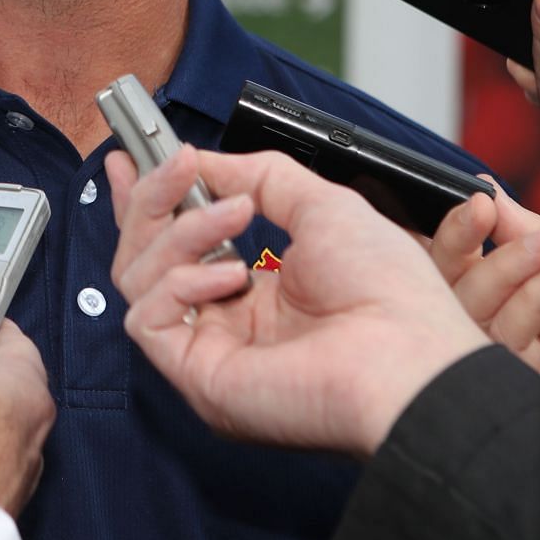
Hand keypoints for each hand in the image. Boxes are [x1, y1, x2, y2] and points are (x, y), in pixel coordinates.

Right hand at [105, 145, 487, 457]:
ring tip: (236, 213)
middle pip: (145, 257)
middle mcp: (227, 327)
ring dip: (180, 231)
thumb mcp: (322, 205)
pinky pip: (147, 319)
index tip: (129, 161)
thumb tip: (201, 161)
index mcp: (258, 297)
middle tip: (176, 164)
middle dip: (151, 201)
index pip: (177, 247)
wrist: (410, 356)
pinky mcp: (198, 378)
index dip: (148, 202)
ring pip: (140, 278)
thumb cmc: (388, 293)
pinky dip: (181, 282)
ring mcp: (210, 353)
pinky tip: (231, 274)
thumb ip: (258, 176)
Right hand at [429, 178, 539, 382]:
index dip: (450, 231)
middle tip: (485, 208)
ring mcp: (501, 349)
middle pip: (444, 282)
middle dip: (460, 240)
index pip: (448, 258)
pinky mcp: (519, 375)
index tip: (475, 202)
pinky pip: (505, 333)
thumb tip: (482, 186)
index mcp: (493, 284)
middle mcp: (489, 316)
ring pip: (471, 306)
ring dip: (510, 266)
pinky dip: (534, 295)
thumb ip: (523, 225)